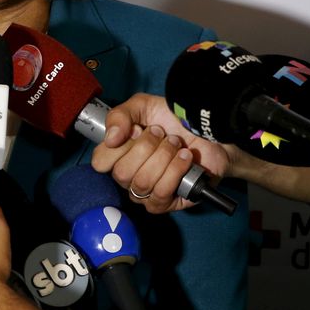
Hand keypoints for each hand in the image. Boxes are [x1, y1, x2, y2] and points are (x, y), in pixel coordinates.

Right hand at [91, 93, 235, 212]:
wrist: (208, 132)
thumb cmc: (174, 120)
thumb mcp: (142, 106)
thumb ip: (119, 116)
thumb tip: (110, 140)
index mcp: (117, 155)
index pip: (100, 162)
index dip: (117, 147)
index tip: (137, 131)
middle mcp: (128, 177)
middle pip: (122, 173)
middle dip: (147, 148)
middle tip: (163, 135)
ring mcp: (145, 193)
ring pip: (142, 182)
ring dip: (164, 157)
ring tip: (177, 145)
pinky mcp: (165, 203)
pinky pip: (161, 193)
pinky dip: (175, 171)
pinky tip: (184, 159)